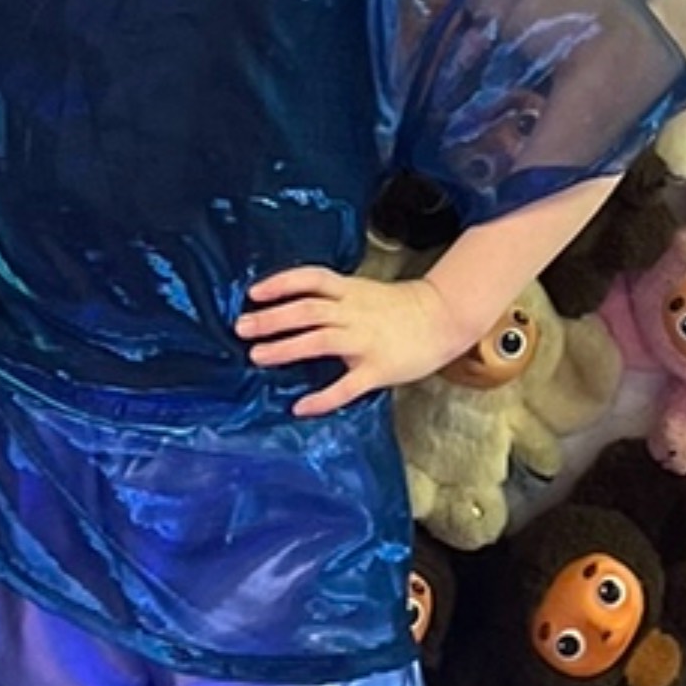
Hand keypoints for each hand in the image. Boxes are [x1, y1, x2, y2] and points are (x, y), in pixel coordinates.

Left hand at [236, 263, 473, 416]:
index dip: (281, 283)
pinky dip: (322, 398)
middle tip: (242, 327)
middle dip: (272, 319)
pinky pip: (346, 386)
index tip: (254, 292)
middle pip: (307, 310)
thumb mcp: (363, 291)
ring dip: (286, 348)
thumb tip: (292, 305)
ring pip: (320, 340)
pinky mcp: (378, 370)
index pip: (311, 278)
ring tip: (258, 355)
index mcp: (350, 291)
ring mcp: (365, 341)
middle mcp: (354, 313)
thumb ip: (333, 298)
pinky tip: (300, 407)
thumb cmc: (399, 307)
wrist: (442, 318)